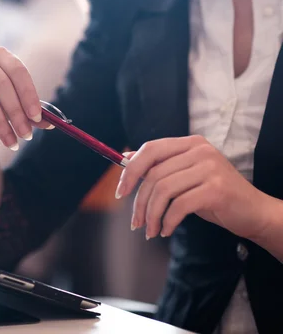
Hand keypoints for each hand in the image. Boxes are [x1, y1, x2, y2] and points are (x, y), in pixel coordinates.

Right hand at [0, 47, 50, 149]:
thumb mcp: (18, 108)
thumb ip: (32, 114)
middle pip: (2, 84)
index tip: (37, 118)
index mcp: (2, 56)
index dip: (28, 95)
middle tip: (25, 135)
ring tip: (10, 140)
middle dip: (16, 113)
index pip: (18, 71)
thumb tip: (51, 124)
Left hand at [117, 135, 268, 240]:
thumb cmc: (214, 194)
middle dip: (139, 202)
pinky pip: (179, 206)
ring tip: (150, 231)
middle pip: (154, 174)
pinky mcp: (216, 189)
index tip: (120, 192)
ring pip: (163, 191)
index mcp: (191, 143)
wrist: (253, 212)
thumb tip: (125, 159)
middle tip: (135, 222)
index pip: (151, 149)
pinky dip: (167, 221)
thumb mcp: (186, 176)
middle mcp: (200, 151)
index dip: (131, 170)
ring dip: (151, 215)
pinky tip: (165, 230)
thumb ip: (160, 167)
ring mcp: (210, 168)